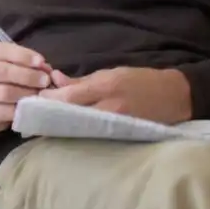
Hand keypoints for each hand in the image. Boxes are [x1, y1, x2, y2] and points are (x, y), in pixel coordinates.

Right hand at [0, 43, 54, 132]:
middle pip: (0, 70)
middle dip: (26, 75)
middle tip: (45, 80)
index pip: (0, 50)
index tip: (41, 62)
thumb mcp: (13, 67)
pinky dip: (22, 109)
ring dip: (26, 93)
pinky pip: (5, 111)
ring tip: (40, 95)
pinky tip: (32, 108)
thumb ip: (28, 65)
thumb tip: (45, 68)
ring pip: (4, 92)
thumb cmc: (4, 82)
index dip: (22, 55)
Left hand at [39, 66, 191, 123]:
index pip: (70, 96)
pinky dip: (79, 131)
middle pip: (72, 114)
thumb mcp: (110, 73)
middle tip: (36, 113)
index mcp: (106, 87)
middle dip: (52, 113)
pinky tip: (68, 129)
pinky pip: (94, 134)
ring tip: (48, 121)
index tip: (35, 98)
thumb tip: (55, 79)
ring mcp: (116, 125)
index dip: (50, 99)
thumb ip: (81, 80)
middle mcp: (110, 108)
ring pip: (80, 127)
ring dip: (62, 124)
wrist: (174, 96)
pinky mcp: (121, 135)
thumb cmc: (139, 80)